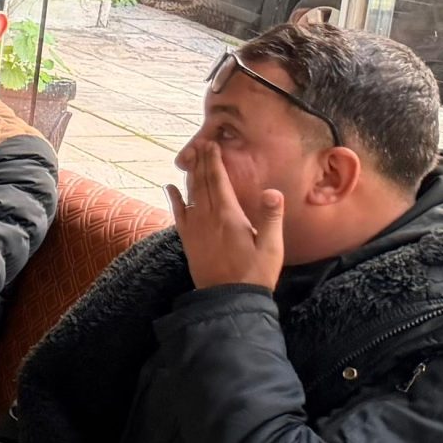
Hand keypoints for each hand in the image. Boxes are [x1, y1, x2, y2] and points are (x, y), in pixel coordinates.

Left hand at [168, 142, 284, 289]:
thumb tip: (272, 191)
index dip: (214, 162)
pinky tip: (169, 187)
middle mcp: (207, 219)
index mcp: (229, 216)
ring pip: (190, 195)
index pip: (219, 181)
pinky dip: (174, 198)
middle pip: (202, 183)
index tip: (211, 144)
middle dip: (201, 162)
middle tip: (199, 143)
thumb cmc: (255, 274)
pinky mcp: (188, 240)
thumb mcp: (272, 246)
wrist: (228, 299)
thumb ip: (271, 217)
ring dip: (189, 175)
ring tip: (189, 157)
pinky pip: (178, 214)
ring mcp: (195, 229)